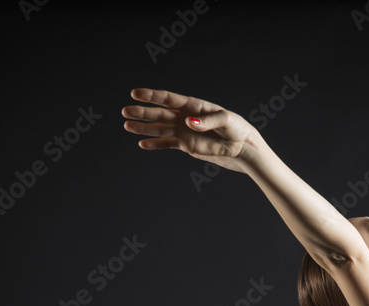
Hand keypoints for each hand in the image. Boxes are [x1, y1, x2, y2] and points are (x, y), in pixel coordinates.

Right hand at [122, 88, 262, 173]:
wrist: (244, 149)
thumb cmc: (238, 130)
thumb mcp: (226, 122)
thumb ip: (207, 121)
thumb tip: (188, 122)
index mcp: (194, 106)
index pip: (169, 99)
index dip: (152, 96)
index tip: (135, 93)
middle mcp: (186, 117)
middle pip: (159, 113)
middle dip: (142, 112)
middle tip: (124, 111)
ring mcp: (185, 132)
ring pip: (159, 128)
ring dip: (143, 127)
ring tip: (126, 125)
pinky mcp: (187, 146)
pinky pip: (167, 144)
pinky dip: (155, 144)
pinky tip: (141, 143)